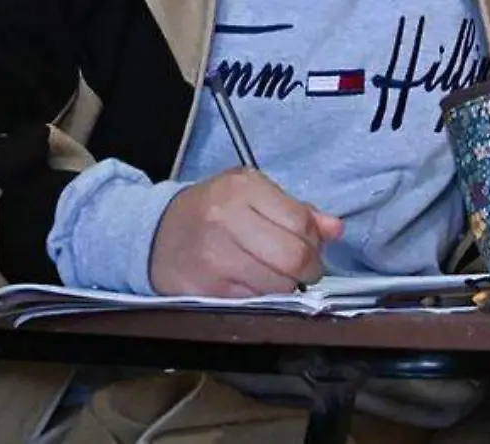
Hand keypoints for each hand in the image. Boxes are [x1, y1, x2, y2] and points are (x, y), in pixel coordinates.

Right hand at [149, 169, 344, 297]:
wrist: (154, 234)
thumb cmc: (211, 210)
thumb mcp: (251, 194)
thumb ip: (297, 210)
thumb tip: (335, 229)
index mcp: (242, 188)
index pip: (301, 222)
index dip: (314, 240)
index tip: (312, 247)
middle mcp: (225, 219)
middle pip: (293, 257)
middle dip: (308, 269)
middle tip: (304, 271)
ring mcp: (213, 256)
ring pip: (277, 285)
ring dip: (285, 286)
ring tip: (273, 275)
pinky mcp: (203, 289)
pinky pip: (253, 302)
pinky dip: (260, 297)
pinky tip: (249, 283)